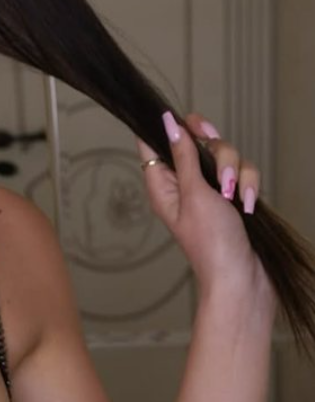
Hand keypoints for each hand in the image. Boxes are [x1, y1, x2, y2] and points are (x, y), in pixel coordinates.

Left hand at [135, 111, 269, 297]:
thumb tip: (167, 123)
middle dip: (216, 151)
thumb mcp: (194, 194)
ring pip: (225, 155)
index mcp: (162, 182)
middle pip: (198, 141)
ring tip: (233, 198)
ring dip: (235, 172)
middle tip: (219, 167)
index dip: (166, 125)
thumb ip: (184, 156)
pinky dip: (249, 186)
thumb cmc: (211, 243)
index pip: (153, 142)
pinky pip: (243, 173)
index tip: (187, 122)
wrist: (242, 279)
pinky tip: (248, 205)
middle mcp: (184, 182)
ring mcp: (210, 190)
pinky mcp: (232, 196)